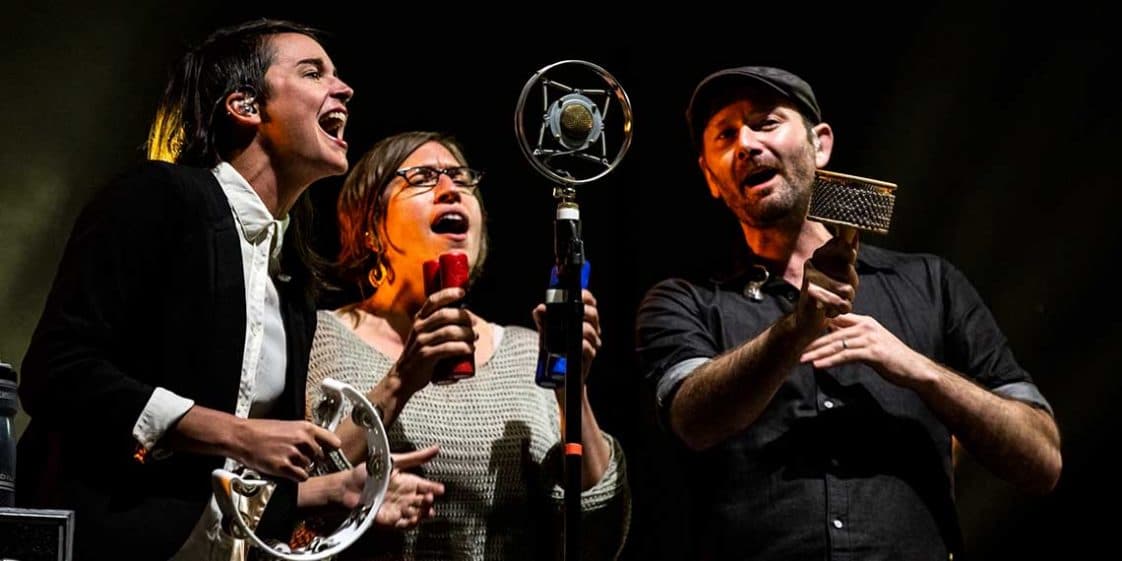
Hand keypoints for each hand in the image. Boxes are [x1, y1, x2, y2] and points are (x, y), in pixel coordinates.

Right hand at [230, 418, 341, 480]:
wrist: (242, 436)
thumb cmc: (261, 430)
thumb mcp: (288, 426)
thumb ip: (304, 434)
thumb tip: (316, 444)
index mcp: (305, 427)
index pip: (332, 441)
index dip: (332, 449)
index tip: (332, 453)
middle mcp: (302, 439)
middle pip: (319, 457)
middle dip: (311, 460)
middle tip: (298, 459)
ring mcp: (293, 453)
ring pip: (309, 467)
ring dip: (301, 468)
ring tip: (287, 462)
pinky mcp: (283, 466)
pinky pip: (301, 477)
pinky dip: (297, 477)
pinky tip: (288, 472)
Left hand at [376, 445, 444, 528]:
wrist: (349, 486)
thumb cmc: (369, 472)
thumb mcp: (395, 461)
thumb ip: (416, 457)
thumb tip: (436, 448)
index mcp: (407, 482)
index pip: (426, 487)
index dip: (434, 488)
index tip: (440, 489)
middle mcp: (404, 496)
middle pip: (423, 502)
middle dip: (428, 502)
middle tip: (430, 498)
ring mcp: (397, 509)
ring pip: (416, 514)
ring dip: (421, 513)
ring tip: (423, 508)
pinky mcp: (388, 519)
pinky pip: (403, 524)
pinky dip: (410, 522)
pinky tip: (413, 518)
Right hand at [391, 287, 475, 394]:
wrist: (405, 376)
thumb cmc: (421, 353)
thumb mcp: (424, 334)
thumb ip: (437, 325)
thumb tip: (465, 317)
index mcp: (419, 319)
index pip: (433, 300)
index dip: (448, 294)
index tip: (463, 292)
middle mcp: (419, 327)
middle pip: (445, 315)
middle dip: (464, 317)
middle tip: (474, 324)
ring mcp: (421, 341)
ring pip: (449, 332)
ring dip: (467, 334)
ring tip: (474, 338)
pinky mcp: (426, 355)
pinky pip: (448, 348)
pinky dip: (463, 348)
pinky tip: (470, 349)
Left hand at [533, 289, 602, 380]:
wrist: (558, 378)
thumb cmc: (554, 352)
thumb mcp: (546, 333)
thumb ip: (542, 319)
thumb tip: (540, 308)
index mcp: (582, 320)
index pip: (589, 304)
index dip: (586, 297)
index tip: (580, 294)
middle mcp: (589, 331)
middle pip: (593, 315)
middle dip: (585, 311)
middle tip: (576, 310)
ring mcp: (590, 344)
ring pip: (591, 331)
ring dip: (582, 328)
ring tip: (573, 330)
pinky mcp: (587, 358)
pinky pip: (588, 348)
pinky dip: (583, 345)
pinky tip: (578, 344)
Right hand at [797, 231, 858, 328]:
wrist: (805, 320)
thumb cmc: (825, 295)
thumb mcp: (838, 272)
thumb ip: (846, 254)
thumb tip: (855, 232)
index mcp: (819, 255)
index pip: (847, 250)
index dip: (850, 265)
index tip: (842, 275)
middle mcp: (813, 263)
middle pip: (849, 271)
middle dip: (851, 286)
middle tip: (837, 293)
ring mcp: (810, 278)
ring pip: (848, 289)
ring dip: (846, 300)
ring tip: (833, 301)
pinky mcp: (812, 294)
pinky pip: (841, 302)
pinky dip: (840, 310)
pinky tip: (830, 310)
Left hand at [799, 313, 929, 388]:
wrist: (914, 369)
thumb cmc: (891, 357)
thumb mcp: (870, 342)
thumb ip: (853, 335)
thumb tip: (833, 332)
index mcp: (864, 322)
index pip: (836, 320)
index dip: (818, 327)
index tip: (801, 335)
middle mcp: (866, 326)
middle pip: (833, 334)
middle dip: (813, 343)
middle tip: (797, 351)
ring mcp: (870, 338)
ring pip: (837, 345)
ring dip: (818, 353)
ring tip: (802, 360)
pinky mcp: (872, 352)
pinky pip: (846, 356)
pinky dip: (830, 361)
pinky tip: (819, 365)